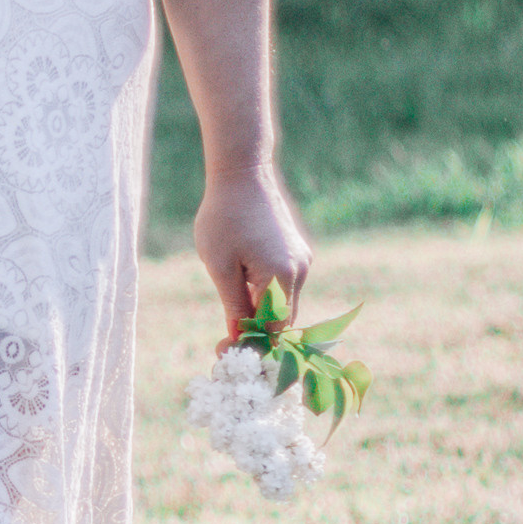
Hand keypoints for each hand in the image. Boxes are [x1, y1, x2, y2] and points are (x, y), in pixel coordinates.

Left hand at [193, 166, 310, 342]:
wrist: (242, 174)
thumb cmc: (224, 217)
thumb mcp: (220, 266)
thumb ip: (234, 306)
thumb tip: (238, 338)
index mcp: (282, 277)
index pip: (274, 328)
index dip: (251, 343)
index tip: (223, 348)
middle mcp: (299, 270)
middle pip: (281, 318)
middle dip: (255, 329)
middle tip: (224, 334)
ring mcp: (301, 259)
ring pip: (282, 301)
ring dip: (258, 308)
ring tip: (229, 297)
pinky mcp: (297, 251)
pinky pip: (282, 283)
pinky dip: (264, 291)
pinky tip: (241, 278)